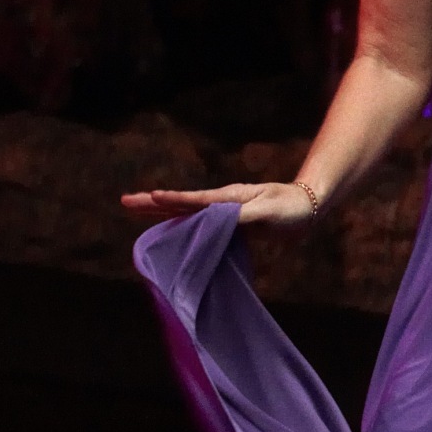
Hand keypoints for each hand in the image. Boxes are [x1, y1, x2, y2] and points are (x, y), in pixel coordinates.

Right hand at [121, 181, 319, 224]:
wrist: (307, 207)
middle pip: (181, 203)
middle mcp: (221, 203)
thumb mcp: (268, 211)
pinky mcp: (229, 225)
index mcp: (229, 198)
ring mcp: (223, 213)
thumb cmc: (290, 207)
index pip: (194, 200)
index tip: (150, 197)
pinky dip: (181, 228)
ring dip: (162, 213)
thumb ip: (242, 216)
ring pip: (186, 214)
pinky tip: (170, 234)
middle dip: (153, 203)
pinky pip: (200, 227)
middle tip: (124, 201)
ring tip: (137, 210)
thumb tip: (214, 219)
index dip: (172, 200)